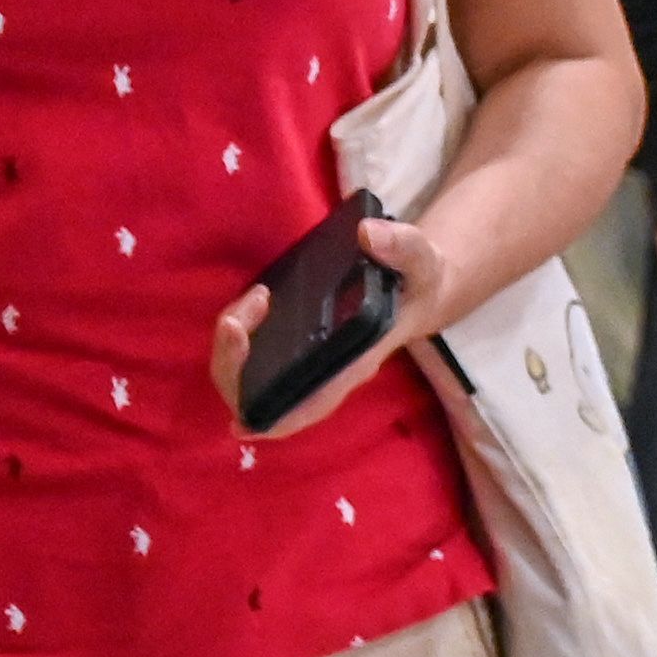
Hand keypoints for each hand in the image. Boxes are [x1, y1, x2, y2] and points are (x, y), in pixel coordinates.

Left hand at [209, 215, 451, 441]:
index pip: (315, 401)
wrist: (418, 284)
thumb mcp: (421, 260)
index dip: (278, 419)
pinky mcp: (295, 339)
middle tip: (236, 321)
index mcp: (356, 362)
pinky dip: (243, 331)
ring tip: (255, 299)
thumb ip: (403, 247)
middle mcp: (326, 369)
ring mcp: (307, 356)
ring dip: (234, 345)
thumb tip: (368, 234)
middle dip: (235, 364)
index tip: (241, 423)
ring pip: (252, 373)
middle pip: (266, 391)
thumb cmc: (417, 281)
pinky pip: (255, 350)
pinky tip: (253, 302)